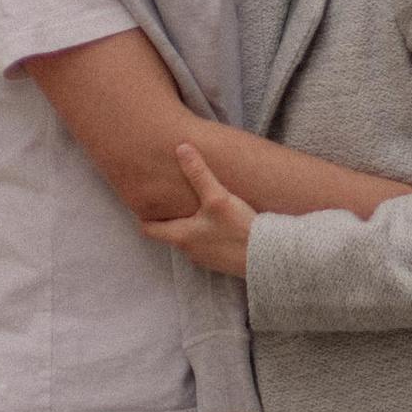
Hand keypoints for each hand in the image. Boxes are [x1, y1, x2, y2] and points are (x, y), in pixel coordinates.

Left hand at [141, 141, 257, 278]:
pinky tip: (221, 225)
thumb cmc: (238, 229)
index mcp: (181, 237)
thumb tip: (181, 148)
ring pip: (190, 241)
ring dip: (192, 228)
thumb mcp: (217, 197)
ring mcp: (206, 260)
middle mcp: (189, 251)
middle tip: (172, 202)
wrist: (268, 257)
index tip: (144, 205)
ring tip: (198, 211)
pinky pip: (208, 248)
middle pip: (171, 234)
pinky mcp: (222, 263)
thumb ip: (198, 173)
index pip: (149, 230)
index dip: (144, 216)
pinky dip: (209, 237)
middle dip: (171, 219)